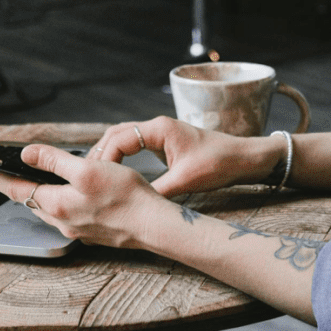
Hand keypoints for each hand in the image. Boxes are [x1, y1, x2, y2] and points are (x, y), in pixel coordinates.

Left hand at [0, 143, 170, 248]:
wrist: (152, 224)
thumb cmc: (126, 196)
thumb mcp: (87, 169)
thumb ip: (54, 161)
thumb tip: (27, 154)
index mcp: (56, 204)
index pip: (16, 188)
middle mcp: (62, 221)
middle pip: (29, 200)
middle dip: (13, 186)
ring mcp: (76, 229)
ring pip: (47, 208)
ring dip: (35, 194)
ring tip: (27, 181)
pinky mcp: (91, 231)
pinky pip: (65, 214)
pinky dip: (56, 201)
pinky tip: (65, 195)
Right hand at [89, 116, 278, 196]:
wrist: (243, 157)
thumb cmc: (218, 164)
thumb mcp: (186, 181)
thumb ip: (157, 191)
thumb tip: (132, 205)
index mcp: (160, 128)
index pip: (119, 138)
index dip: (104, 159)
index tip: (97, 179)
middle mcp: (157, 126)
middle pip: (115, 134)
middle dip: (99, 155)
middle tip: (87, 177)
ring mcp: (160, 132)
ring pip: (123, 138)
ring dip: (109, 155)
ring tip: (96, 177)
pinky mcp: (164, 142)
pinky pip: (134, 145)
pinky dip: (121, 156)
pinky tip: (115, 174)